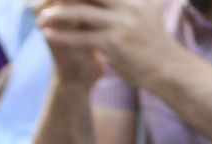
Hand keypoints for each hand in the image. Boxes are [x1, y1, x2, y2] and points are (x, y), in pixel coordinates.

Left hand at [39, 0, 178, 87]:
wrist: (168, 69)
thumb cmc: (153, 42)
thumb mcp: (147, 11)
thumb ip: (130, 1)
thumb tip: (109, 0)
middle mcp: (129, 5)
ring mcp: (122, 24)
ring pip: (81, 13)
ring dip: (58, 14)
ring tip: (43, 16)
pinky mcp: (114, 44)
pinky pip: (82, 38)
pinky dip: (63, 35)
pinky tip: (48, 34)